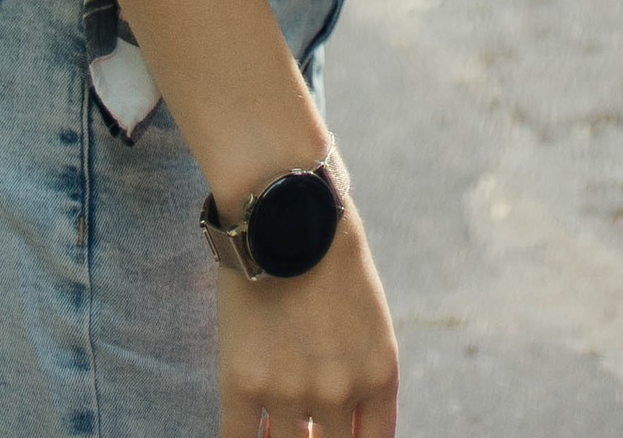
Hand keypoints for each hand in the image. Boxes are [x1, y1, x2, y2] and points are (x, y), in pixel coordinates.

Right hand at [216, 205, 396, 437]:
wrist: (287, 209)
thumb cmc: (329, 253)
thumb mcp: (368, 315)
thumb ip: (359, 372)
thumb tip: (335, 421)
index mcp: (380, 373)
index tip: (334, 437)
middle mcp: (340, 392)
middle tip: (305, 426)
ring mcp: (291, 392)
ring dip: (280, 436)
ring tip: (275, 413)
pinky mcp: (243, 384)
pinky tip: (244, 432)